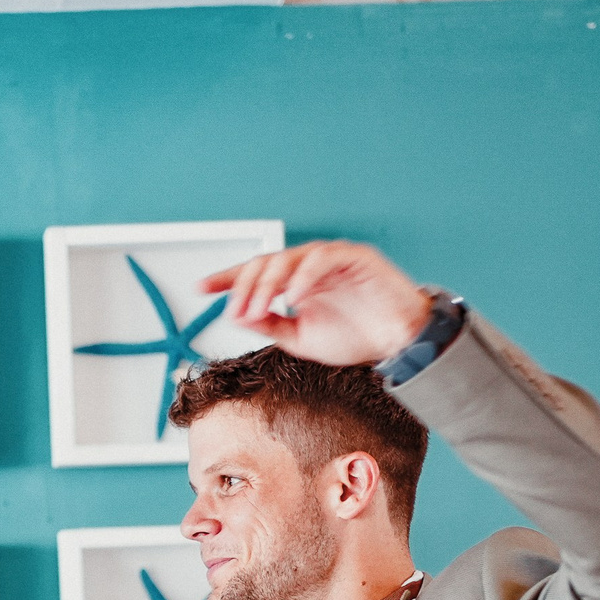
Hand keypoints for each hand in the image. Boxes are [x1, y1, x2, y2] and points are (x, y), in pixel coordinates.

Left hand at [198, 241, 431, 367]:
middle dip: (246, 288)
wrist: (398, 343)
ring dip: (269, 285)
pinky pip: (322, 259)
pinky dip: (304, 277)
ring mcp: (332, 258)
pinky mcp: (355, 257)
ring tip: (258, 310)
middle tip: (236, 313)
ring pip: (290, 258)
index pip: (256, 272)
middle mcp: (310, 265)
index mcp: (295, 282)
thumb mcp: (301, 339)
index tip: (201, 288)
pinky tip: (293, 298)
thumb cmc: (354, 338)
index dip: (227, 278)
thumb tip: (238, 316)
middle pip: (267, 263)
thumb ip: (270, 326)